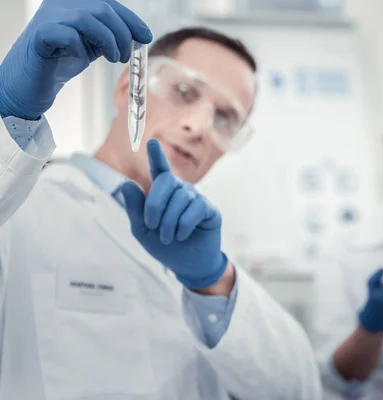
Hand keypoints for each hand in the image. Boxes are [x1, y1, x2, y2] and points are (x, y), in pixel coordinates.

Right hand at [0, 0, 151, 119]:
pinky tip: (82, 58)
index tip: (145, 37)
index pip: (108, 3)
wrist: (32, 83)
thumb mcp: (92, 44)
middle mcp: (59, 4)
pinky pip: (67, 34)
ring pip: (86, 17)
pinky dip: (80, 47)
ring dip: (108, 40)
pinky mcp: (40, 35)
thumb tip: (139, 35)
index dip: (130, 20)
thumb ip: (110, 35)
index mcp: (73, 3)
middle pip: (101, 8)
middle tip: (126, 55)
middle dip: (122, 33)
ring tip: (113, 58)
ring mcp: (48, 18)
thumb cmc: (61, 61)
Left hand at [121, 139, 227, 289]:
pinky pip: (195, 209)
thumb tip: (127, 184)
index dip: (157, 156)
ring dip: (169, 222)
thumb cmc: (165, 246)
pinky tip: (183, 234)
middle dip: (155, 205)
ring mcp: (196, 199)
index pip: (159, 169)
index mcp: (163, 193)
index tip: (152, 142)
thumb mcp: (143, 231)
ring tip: (168, 237)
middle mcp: (180, 191)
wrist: (188, 265)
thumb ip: (135, 209)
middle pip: (166, 182)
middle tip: (152, 226)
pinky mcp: (209, 210)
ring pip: (180, 198)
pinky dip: (184, 225)